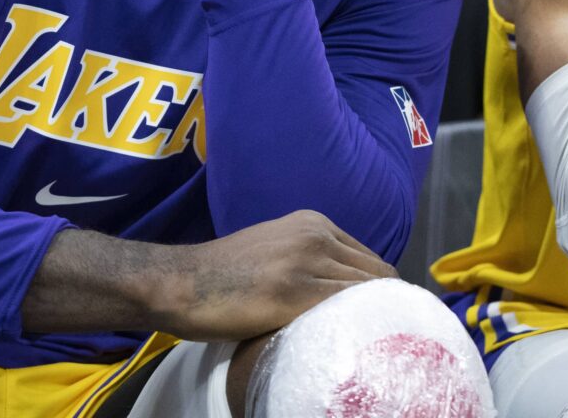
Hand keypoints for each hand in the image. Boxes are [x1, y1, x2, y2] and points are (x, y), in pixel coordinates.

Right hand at [157, 210, 395, 341]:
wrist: (181, 282)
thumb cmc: (223, 276)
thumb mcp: (275, 250)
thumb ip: (310, 261)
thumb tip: (342, 292)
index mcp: (313, 223)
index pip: (370, 259)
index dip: (382, 290)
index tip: (383, 316)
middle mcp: (316, 235)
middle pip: (376, 274)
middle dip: (386, 303)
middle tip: (386, 336)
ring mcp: (306, 261)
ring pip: (365, 291)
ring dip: (375, 316)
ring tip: (376, 344)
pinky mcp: (294, 292)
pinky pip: (343, 308)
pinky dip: (355, 325)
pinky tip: (356, 344)